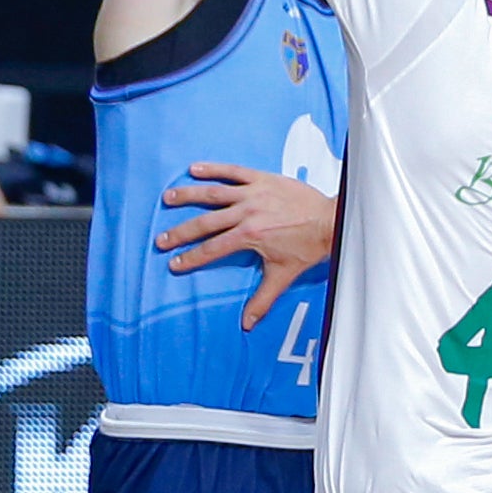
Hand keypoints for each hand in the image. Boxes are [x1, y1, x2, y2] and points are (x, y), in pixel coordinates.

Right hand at [159, 165, 336, 328]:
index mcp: (249, 236)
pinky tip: (195, 168)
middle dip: (180, 232)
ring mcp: (252, 193)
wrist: (330, 220)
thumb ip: (262, 299)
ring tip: (168, 198)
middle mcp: (246, 213)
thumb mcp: (283, 274)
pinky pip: (233, 171)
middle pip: (205, 223)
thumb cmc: (307, 246)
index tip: (173, 263)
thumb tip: (247, 324)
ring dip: (188, 195)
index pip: (212, 249)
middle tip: (161, 239)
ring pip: (213, 193)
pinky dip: (214, 169)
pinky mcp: (261, 178)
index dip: (190, 257)